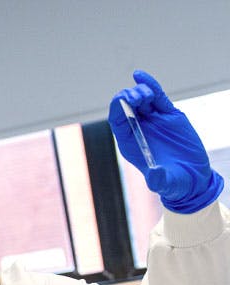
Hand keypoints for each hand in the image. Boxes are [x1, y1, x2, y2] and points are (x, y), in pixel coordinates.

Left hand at [108, 70, 223, 212]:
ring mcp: (153, 121)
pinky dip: (149, 86)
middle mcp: (138, 130)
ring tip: (145, 96)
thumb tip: (154, 176)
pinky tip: (139, 75)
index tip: (124, 101)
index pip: (117, 122)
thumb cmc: (174, 182)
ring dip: (140, 92)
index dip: (118, 109)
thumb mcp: (166, 183)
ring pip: (140, 100)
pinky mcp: (169, 115)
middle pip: (125, 107)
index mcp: (130, 144)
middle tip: (138, 98)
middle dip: (128, 98)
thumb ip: (159, 180)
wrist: (192, 177)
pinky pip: (157, 97)